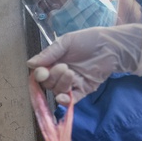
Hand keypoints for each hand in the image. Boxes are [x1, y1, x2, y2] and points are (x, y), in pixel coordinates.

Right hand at [26, 24, 141, 103]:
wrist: (112, 46)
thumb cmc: (89, 40)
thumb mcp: (66, 42)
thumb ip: (49, 53)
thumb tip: (29, 64)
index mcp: (54, 61)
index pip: (40, 73)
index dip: (39, 75)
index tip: (43, 72)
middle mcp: (60, 74)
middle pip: (48, 84)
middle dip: (53, 77)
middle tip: (65, 67)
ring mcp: (71, 83)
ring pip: (58, 91)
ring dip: (62, 84)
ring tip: (72, 73)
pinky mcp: (83, 90)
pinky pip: (71, 100)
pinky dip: (65, 101)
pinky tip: (65, 97)